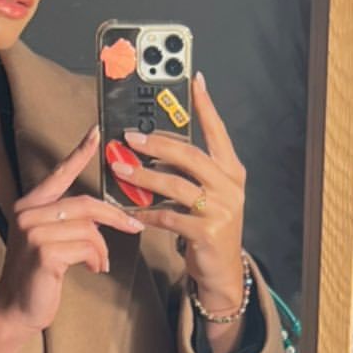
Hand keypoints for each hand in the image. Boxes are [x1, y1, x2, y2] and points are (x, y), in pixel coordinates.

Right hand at [0, 124, 144, 333]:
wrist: (15, 309)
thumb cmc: (36, 277)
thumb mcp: (48, 241)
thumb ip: (67, 222)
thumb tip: (102, 217)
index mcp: (29, 206)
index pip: (59, 174)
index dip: (79, 153)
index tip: (96, 134)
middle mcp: (28, 214)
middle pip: (84, 204)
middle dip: (114, 216)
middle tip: (134, 227)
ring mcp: (34, 233)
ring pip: (89, 228)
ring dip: (102, 248)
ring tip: (99, 263)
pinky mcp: (44, 253)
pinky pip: (87, 247)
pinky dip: (97, 259)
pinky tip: (94, 270)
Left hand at [110, 71, 246, 307]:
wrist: (223, 271)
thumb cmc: (210, 226)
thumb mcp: (210, 194)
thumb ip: (192, 171)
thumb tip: (155, 147)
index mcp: (232, 171)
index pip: (218, 132)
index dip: (206, 106)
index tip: (194, 82)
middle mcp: (230, 187)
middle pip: (190, 156)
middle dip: (157, 144)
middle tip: (130, 137)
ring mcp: (221, 210)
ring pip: (175, 186)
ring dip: (143, 177)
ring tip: (120, 169)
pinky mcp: (207, 233)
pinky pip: (169, 217)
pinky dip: (146, 213)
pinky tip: (130, 210)